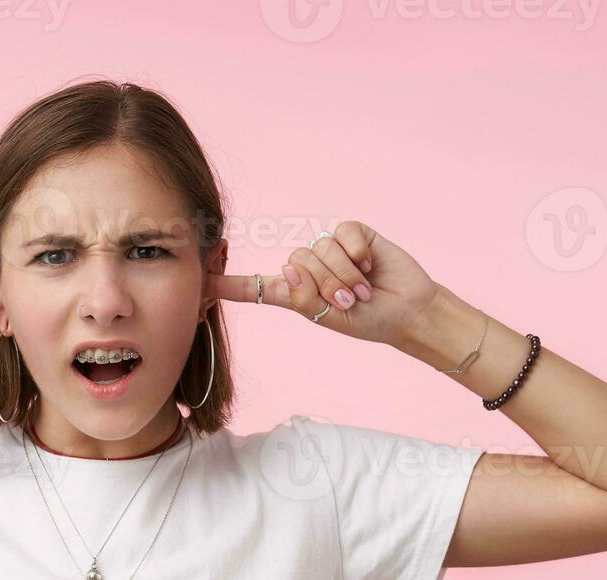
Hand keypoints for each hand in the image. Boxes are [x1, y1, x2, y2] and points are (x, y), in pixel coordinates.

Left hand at [206, 220, 438, 346]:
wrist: (407, 310)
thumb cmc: (369, 320)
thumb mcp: (330, 317)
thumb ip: (305, 298)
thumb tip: (289, 268)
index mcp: (295, 293)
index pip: (253, 287)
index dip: (228, 285)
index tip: (199, 284)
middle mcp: (307, 267)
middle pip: (297, 263)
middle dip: (327, 284)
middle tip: (351, 300)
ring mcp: (330, 248)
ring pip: (320, 249)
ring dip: (345, 273)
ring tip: (364, 288)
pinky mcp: (353, 233)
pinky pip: (343, 234)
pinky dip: (357, 254)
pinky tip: (371, 265)